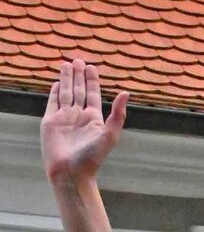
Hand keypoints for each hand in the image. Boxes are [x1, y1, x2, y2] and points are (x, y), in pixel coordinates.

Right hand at [42, 55, 127, 189]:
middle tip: (78, 60)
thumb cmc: (92, 157)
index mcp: (93, 119)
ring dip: (67, 79)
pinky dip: (55, 92)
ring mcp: (64, 118)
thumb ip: (118, 114)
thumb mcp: (109, 134)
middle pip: (79, 90)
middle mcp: (79, 117)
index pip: (92, 94)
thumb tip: (126, 93)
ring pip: (66, 93)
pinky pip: (52, 102)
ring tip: (67, 64)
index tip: (91, 67)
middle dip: (79, 76)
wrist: (71, 172)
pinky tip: (57, 83)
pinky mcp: (50, 121)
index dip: (92, 81)